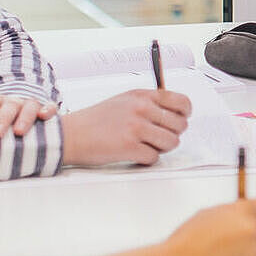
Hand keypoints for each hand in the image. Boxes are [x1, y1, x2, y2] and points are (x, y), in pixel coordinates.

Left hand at [0, 92, 55, 137]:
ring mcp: (30, 104)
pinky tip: (45, 116)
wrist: (22, 113)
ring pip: (29, 106)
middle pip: (8, 106)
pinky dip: (48, 110)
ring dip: (24, 118)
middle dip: (2, 119)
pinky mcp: (46, 109)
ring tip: (19, 132)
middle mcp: (13, 101)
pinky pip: (50, 107)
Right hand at [62, 89, 192, 167]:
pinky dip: (146, 160)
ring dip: (161, 148)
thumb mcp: (124, 101)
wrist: (71, 135)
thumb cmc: (95, 120)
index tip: (180, 120)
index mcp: (142, 95)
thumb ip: (149, 104)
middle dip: (172, 134)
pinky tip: (133, 155)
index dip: (185, 115)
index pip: (182, 102)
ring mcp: (136, 127)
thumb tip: (175, 114)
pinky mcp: (129, 147)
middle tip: (157, 138)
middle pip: (180, 125)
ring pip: (171, 142)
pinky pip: (154, 157)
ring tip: (144, 146)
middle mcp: (142, 108)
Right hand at [165, 198, 255, 255]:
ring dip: (245, 251)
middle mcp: (252, 228)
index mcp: (243, 211)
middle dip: (252, 233)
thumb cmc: (189, 239)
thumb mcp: (209, 213)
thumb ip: (232, 212)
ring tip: (221, 254)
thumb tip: (241, 215)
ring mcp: (254, 250)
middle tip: (232, 240)